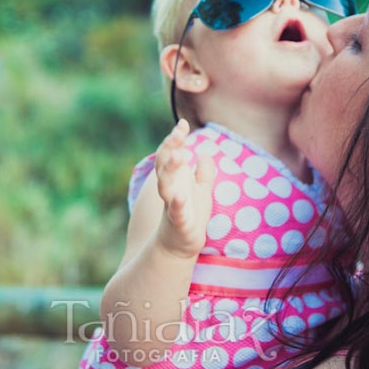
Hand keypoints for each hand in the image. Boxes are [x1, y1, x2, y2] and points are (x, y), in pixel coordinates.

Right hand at [154, 119, 215, 258]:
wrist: (182, 244)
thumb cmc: (192, 214)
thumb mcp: (202, 189)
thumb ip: (203, 171)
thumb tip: (204, 153)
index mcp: (175, 179)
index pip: (170, 154)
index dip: (174, 139)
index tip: (183, 124)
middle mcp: (169, 189)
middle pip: (164, 165)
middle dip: (170, 148)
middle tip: (179, 134)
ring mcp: (171, 205)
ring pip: (165, 185)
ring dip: (171, 170)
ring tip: (180, 156)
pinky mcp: (178, 222)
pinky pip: (176, 211)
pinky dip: (177, 203)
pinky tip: (181, 195)